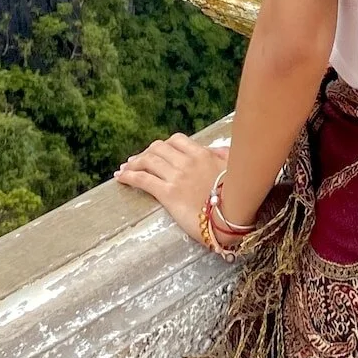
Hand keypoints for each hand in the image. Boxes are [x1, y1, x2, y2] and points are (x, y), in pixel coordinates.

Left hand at [116, 133, 227, 247]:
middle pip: (158, 149)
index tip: (157, 152)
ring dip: (133, 163)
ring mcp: (176, 177)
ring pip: (148, 161)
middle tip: (136, 161)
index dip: (163, 145)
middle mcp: (187, 161)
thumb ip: (224, 156)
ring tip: (125, 169)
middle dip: (145, 153)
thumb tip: (219, 151)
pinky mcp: (168, 194)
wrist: (232, 216)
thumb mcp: (234, 168)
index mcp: (202, 154)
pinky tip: (121, 178)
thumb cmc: (237, 194)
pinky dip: (129, 176)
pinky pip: (143, 180)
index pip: (176, 140)